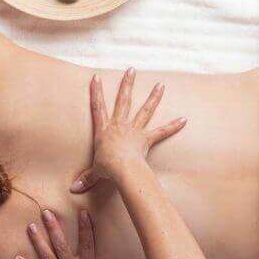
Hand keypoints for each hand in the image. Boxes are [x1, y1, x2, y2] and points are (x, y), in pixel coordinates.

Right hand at [69, 68, 186, 193]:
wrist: (122, 169)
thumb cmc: (107, 168)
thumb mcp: (94, 172)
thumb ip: (86, 178)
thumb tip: (74, 189)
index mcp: (104, 130)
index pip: (98, 107)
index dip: (96, 92)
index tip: (97, 77)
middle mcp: (119, 126)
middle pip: (123, 101)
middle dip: (127, 84)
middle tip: (132, 69)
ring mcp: (134, 131)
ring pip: (145, 110)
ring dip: (153, 97)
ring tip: (161, 84)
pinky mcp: (146, 139)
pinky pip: (162, 132)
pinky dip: (173, 126)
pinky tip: (184, 119)